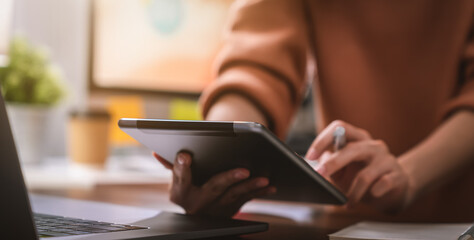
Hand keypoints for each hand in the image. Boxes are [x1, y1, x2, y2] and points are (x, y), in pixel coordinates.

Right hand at [153, 152, 275, 216]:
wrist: (199, 213)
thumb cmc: (188, 186)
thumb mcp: (177, 178)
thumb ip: (171, 165)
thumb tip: (156, 153)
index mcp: (180, 192)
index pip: (181, 177)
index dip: (182, 167)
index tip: (186, 155)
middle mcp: (197, 203)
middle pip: (213, 188)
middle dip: (229, 178)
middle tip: (244, 170)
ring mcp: (215, 208)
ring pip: (234, 196)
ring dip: (250, 187)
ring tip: (263, 178)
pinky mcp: (230, 210)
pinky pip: (246, 201)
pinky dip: (259, 193)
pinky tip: (270, 186)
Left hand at [305, 120, 412, 212]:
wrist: (395, 189)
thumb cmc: (363, 177)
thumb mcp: (342, 170)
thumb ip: (328, 164)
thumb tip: (313, 163)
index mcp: (358, 139)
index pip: (339, 128)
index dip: (322, 140)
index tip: (310, 156)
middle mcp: (373, 146)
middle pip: (351, 149)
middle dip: (333, 164)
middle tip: (320, 175)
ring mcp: (387, 159)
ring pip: (365, 175)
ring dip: (352, 192)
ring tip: (347, 202)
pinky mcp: (397, 176)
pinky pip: (382, 185)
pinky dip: (371, 195)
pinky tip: (367, 199)